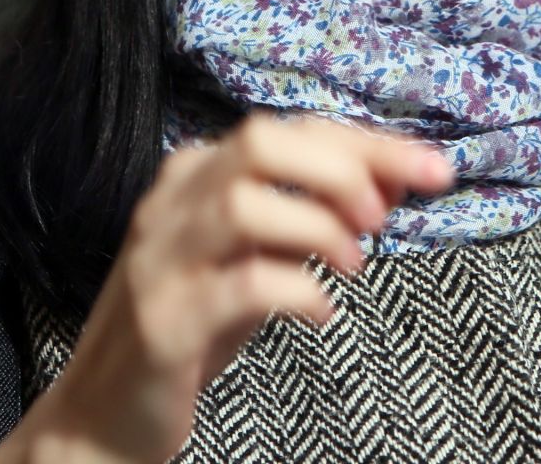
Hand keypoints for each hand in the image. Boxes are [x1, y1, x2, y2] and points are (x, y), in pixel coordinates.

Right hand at [6, 112, 454, 462]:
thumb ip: (316, 209)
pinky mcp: (165, 321)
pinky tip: (320, 311)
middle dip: (338, 171)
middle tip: (379, 218)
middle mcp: (172, 204)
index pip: (294, 131)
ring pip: (245, 206)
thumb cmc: (197, 319)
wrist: (105, 410)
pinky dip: (298, 291)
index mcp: (197, 173)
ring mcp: (162, 260)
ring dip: (318, 229)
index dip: (372, 144)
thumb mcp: (261, 252)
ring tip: (353, 264)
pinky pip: (242, 286)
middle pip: (260, 143)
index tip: (434, 170)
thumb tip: (399, 174)